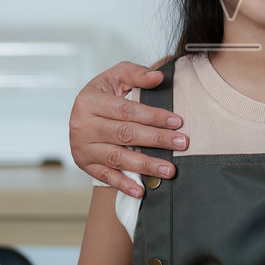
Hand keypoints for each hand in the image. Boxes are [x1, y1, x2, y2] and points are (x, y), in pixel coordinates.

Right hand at [68, 60, 188, 197]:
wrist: (81, 112)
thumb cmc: (104, 93)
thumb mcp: (116, 76)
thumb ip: (137, 74)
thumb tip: (159, 77)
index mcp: (89, 100)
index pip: (127, 110)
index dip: (154, 116)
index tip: (177, 122)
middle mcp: (82, 124)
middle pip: (126, 134)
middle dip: (157, 139)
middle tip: (182, 144)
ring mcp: (82, 146)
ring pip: (118, 157)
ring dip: (146, 165)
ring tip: (170, 169)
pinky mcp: (84, 163)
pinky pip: (105, 176)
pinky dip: (123, 184)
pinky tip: (141, 190)